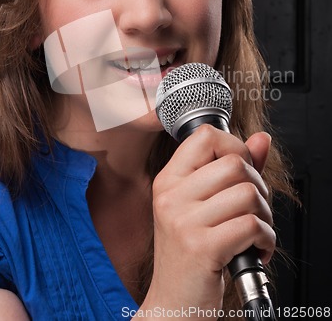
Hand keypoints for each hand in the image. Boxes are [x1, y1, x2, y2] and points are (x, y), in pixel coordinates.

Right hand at [138, 126, 274, 318]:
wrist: (175, 301)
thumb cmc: (193, 250)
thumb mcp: (206, 204)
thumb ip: (235, 168)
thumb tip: (262, 139)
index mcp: (169, 180)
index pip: (205, 136)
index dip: (234, 146)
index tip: (241, 169)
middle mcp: (171, 196)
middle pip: (235, 163)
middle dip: (258, 186)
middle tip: (252, 208)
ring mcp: (183, 221)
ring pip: (248, 193)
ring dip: (264, 215)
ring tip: (253, 231)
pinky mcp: (201, 248)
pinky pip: (252, 225)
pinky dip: (266, 238)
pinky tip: (255, 249)